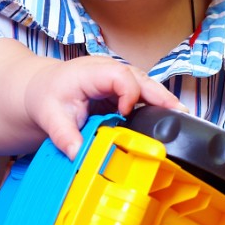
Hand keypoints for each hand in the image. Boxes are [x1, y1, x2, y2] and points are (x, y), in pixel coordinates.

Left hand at [24, 55, 180, 156]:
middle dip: (161, 96)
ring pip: (146, 86)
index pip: (120, 76)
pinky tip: (169, 118)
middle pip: (141, 79)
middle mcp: (109, 71)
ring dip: (163, 101)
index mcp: (92, 72)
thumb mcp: (50, 117)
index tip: (126, 112)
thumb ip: (64, 135)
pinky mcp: (121, 90)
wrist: (41, 89)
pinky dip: (156, 105)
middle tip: (181, 113)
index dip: (128, 93)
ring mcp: (117, 79)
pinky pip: (142, 95)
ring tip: (182, 116)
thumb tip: (77, 154)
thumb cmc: (47, 96)